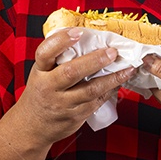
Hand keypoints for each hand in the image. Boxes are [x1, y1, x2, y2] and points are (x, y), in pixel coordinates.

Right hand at [12, 28, 136, 145]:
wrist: (32, 127)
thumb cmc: (41, 92)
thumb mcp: (41, 73)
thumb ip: (58, 58)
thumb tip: (87, 37)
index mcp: (40, 71)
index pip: (45, 53)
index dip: (61, 41)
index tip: (78, 32)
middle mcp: (49, 87)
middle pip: (71, 72)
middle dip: (95, 61)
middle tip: (112, 52)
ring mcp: (62, 104)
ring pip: (90, 90)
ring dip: (112, 78)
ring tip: (128, 68)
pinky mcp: (75, 116)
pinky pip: (97, 101)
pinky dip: (111, 90)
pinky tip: (120, 81)